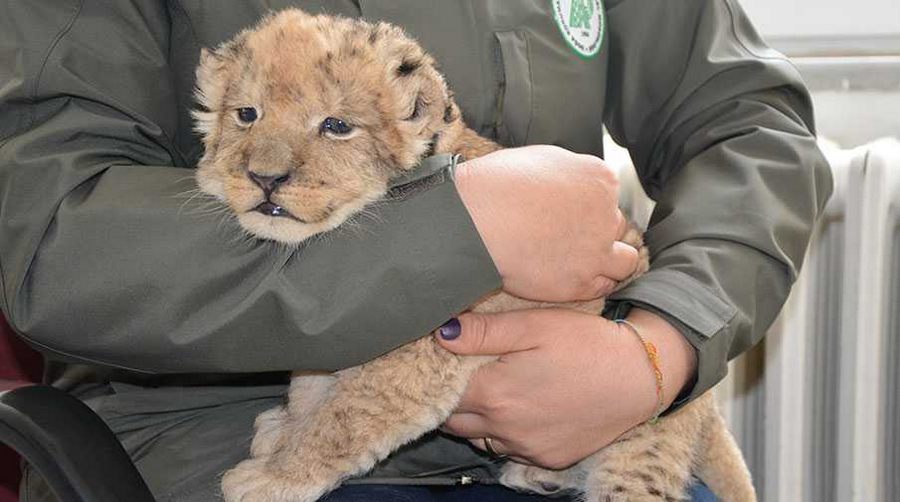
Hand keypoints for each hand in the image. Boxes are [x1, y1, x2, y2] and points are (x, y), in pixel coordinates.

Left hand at [435, 308, 696, 468]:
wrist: (642, 376)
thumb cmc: (587, 343)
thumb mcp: (534, 324)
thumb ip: (484, 331)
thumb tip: (441, 332)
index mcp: (495, 394)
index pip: (440, 394)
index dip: (436, 375)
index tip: (440, 360)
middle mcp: (505, 430)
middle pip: (453, 421)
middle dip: (451, 399)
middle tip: (464, 372)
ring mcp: (527, 449)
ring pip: (479, 437)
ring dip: (477, 417)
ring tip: (493, 388)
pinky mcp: (548, 459)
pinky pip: (510, 449)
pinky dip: (506, 432)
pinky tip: (521, 407)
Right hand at [454, 145, 637, 301]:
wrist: (475, 222)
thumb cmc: (495, 186)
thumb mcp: (539, 158)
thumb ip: (568, 171)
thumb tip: (569, 182)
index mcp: (597, 176)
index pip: (607, 192)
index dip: (586, 203)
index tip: (568, 211)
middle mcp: (606, 212)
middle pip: (613, 224)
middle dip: (595, 230)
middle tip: (566, 235)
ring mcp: (597, 249)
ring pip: (624, 259)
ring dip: (608, 259)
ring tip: (581, 261)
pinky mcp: (582, 281)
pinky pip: (604, 285)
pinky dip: (594, 282)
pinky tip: (575, 277)